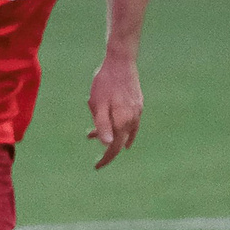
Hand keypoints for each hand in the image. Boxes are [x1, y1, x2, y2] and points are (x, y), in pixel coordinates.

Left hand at [87, 51, 142, 168]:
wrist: (120, 62)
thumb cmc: (105, 83)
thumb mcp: (98, 105)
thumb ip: (103, 125)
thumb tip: (107, 145)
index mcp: (123, 121)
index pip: (114, 147)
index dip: (106, 158)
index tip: (97, 167)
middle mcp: (133, 119)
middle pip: (120, 141)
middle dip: (107, 148)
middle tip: (95, 153)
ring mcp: (137, 111)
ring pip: (125, 131)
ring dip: (111, 135)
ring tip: (92, 134)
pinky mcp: (137, 104)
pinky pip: (130, 123)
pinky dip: (122, 129)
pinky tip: (117, 130)